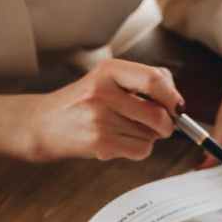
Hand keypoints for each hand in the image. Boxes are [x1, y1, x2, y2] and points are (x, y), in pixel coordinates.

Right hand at [31, 60, 182, 162]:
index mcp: (108, 70)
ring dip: (148, 137)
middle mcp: (103, 92)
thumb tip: (177, 102)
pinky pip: (140, 150)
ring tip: (124, 129)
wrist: (44, 124)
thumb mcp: (107, 79)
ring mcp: (100, 119)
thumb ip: (143, 82)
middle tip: (159, 125)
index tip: (177, 107)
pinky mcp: (100, 143)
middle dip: (166, 125)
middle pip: (158, 114)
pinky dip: (138, 149)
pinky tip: (119, 141)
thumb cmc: (82, 102)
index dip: (173, 96)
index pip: (155, 79)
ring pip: (151, 135)